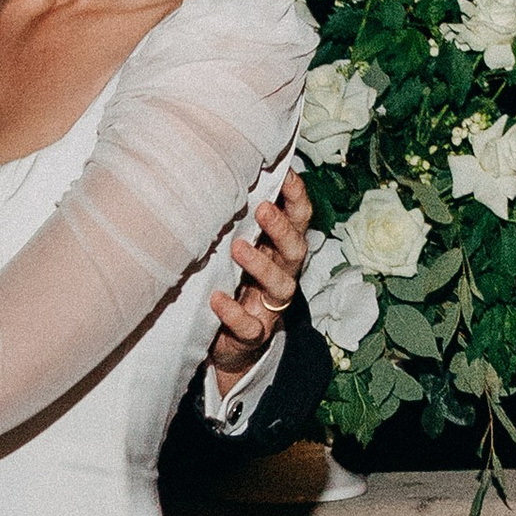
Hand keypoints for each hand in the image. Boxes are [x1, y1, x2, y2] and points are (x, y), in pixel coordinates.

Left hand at [207, 167, 311, 376]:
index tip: (287, 174)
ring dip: (261, 266)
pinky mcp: (253, 334)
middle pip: (296, 250)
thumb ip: (239, 220)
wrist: (228, 343)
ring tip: (237, 248)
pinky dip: (233, 313)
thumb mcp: (239, 248)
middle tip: (263, 208)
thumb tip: (227, 171)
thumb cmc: (232, 283)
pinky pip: (249, 325)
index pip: (298, 220)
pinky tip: (217, 299)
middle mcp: (282, 275)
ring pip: (280, 286)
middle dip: (283, 228)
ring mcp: (269, 307)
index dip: (296, 197)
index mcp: (280, 250)